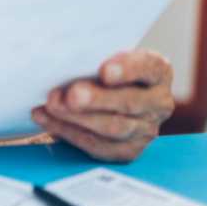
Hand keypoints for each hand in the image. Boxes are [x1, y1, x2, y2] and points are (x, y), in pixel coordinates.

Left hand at [31, 50, 174, 161]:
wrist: (111, 94)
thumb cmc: (102, 66)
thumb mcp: (104, 54)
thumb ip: (93, 56)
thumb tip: (63, 61)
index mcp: (158, 71)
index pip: (149, 68)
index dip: (127, 70)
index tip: (104, 71)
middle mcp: (158, 102)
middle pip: (130, 102)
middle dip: (97, 99)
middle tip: (71, 94)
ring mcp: (146, 129)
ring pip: (114, 128)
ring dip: (78, 118)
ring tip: (52, 105)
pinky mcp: (128, 150)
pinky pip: (99, 146)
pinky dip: (69, 132)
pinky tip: (48, 119)